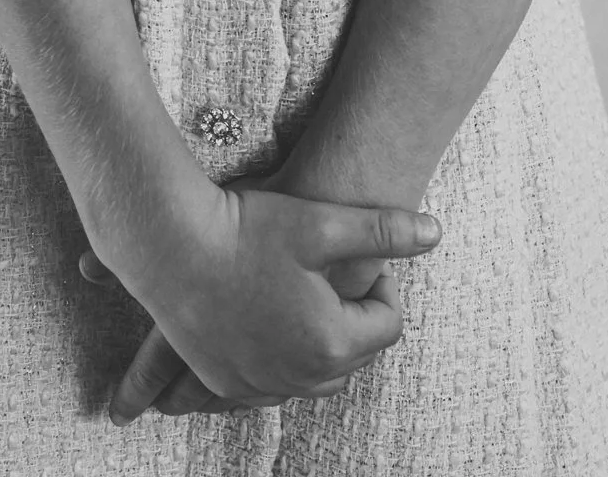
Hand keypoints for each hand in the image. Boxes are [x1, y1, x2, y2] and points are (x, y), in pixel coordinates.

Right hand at [89, 187, 440, 426]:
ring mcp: (258, 384)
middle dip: (355, 319)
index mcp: (331, 341)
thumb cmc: (247, 229)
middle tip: (336, 274)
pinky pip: (271, 385)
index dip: (384, 286)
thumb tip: (436, 232)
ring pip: (315, 377)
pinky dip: (282, 362)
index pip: (389, 325)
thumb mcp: (322, 222)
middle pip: (355, 356)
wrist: (171, 245)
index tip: (364, 258)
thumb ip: (385, 231)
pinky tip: (273, 326)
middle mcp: (298, 376)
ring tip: (307, 295)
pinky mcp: (224, 381)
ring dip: (322, 344)